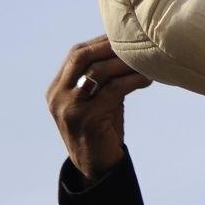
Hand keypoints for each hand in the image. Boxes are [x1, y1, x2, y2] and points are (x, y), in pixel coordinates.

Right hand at [47, 36, 151, 182]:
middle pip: (80, 57)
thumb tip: (127, 46)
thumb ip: (103, 77)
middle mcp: (58, 97)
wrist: (97, 170)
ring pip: (97, 72)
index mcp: (57, 89)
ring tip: (146, 59)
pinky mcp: (85, 120)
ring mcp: (69, 109)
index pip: (76, 54)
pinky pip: (112, 91)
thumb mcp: (96, 100)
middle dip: (108, 45)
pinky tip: (147, 78)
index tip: (124, 34)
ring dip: (124, 62)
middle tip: (134, 40)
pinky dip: (132, 80)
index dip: (100, 41)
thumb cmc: (101, 130)